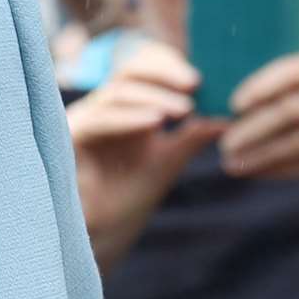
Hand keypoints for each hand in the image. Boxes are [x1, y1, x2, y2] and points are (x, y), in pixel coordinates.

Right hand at [67, 41, 228, 268]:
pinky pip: (101, 118)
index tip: (201, 79)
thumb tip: (229, 117)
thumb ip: (193, 136)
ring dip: (154, 96)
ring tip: (185, 108)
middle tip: (196, 83)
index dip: (169, 65)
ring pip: (119, 92)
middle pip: (130, 70)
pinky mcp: (70, 136)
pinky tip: (156, 123)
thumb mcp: (168, 160)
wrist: (101, 233)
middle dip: (164, 72)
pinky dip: (130, 117)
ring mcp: (86, 118)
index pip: (145, 67)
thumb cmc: (129, 194)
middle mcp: (104, 105)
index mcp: (127, 105)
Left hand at [223, 54, 298, 209]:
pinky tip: (258, 173)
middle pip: (289, 108)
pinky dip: (278, 169)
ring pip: (295, 139)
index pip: (293, 69)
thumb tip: (238, 107)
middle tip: (223, 142)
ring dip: (258, 154)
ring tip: (232, 164)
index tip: (233, 104)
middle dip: (250, 128)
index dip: (259, 85)